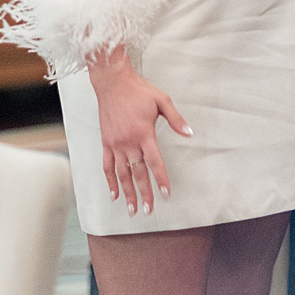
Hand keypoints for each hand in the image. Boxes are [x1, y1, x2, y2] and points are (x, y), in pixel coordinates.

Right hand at [87, 46, 191, 215]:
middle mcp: (128, 142)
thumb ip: (176, 119)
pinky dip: (110, 181)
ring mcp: (114, 144)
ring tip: (132, 209)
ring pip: (121, 174)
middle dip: (144, 194)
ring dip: (127, 193)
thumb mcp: (162, 101)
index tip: (166, 194)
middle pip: (138, 173)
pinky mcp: (105, 142)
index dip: (161, 179)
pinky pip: (106, 166)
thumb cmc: (139, 91)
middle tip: (149, 211)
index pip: (155, 162)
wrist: (112, 83)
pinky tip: (114, 194)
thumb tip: (189, 133)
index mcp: (144, 133)